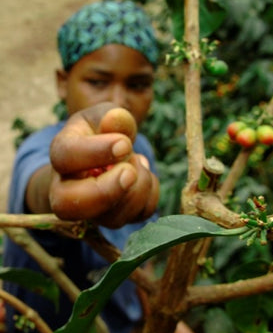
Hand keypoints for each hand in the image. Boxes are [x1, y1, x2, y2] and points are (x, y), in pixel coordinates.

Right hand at [49, 102, 158, 227]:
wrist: (107, 150)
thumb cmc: (103, 129)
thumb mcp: (106, 115)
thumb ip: (113, 118)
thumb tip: (116, 119)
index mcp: (62, 153)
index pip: (65, 157)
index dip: (96, 152)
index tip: (125, 144)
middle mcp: (67, 187)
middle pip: (68, 206)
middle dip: (106, 192)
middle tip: (130, 173)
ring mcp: (91, 209)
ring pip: (111, 217)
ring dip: (138, 188)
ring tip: (138, 162)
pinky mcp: (115, 217)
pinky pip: (138, 215)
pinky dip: (150, 194)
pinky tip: (143, 175)